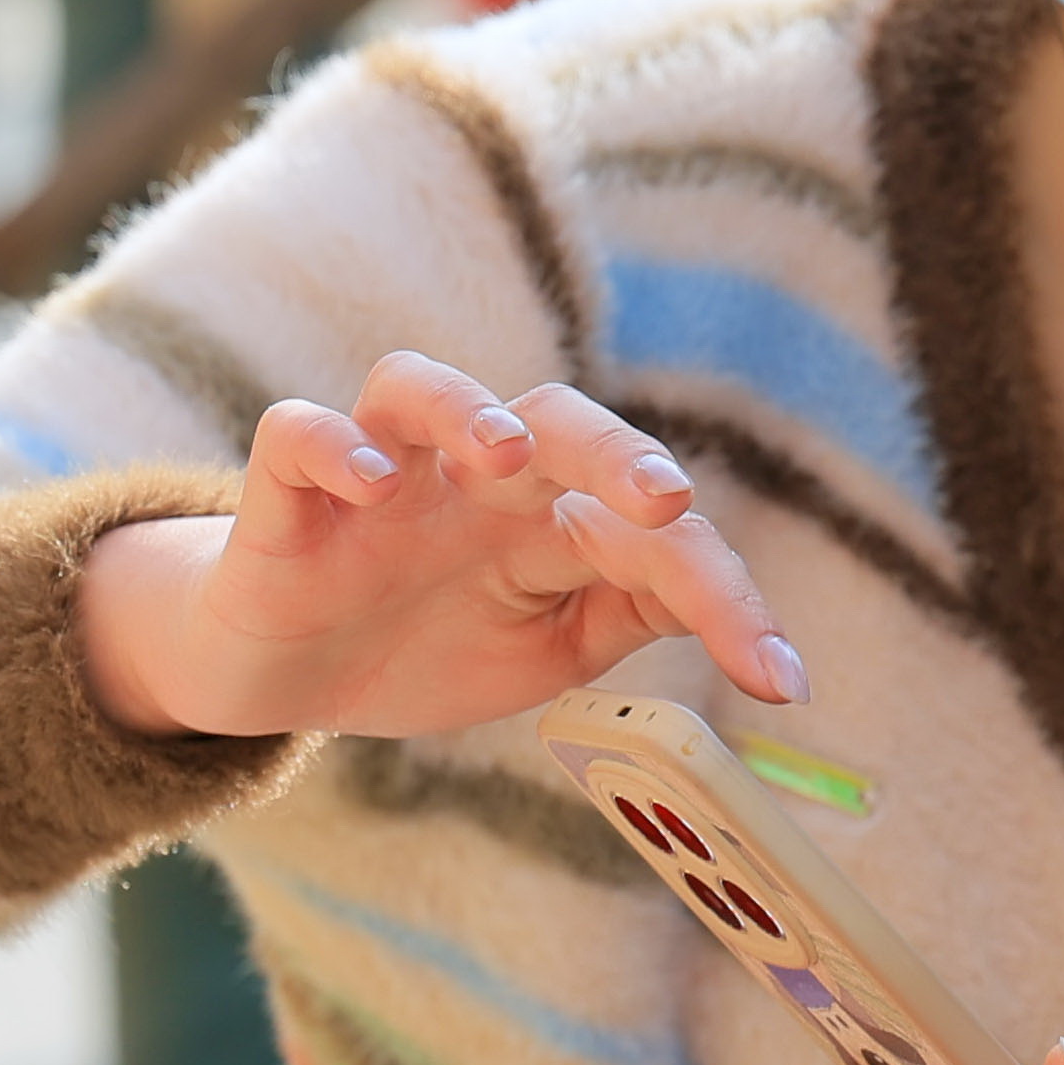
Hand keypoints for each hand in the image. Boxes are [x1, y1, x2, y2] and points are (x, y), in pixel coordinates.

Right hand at [71, 353, 804, 739]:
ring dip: (468, 409)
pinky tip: (368, 487)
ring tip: (502, 456)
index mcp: (545, 519)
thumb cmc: (422, 645)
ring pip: (417, 385)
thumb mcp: (545, 649)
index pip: (648, 531)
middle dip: (616, 452)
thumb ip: (627, 615)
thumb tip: (744, 623)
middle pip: (553, 421)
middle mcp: (470, 478)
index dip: (723, 598)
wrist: (279, 677)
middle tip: (665, 501)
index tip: (784, 680)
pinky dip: (334, 448)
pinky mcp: (283, 495)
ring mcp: (379, 475)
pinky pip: (297, 435)